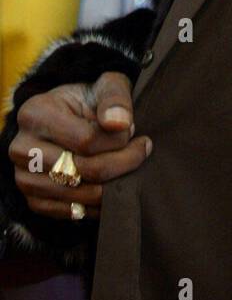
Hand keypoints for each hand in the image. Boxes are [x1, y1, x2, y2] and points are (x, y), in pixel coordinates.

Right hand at [9, 73, 152, 223]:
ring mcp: (24, 178)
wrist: (69, 119)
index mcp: (35, 114)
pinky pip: (71, 213)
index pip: (86, 140)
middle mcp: (22, 148)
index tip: (135, 131)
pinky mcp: (33, 201)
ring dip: (113, 186)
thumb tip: (120, 123)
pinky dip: (99, 205)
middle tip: (142, 151)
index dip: (119, 141)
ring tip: (129, 167)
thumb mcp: (106, 86)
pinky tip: (114, 187)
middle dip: (122, 164)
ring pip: (79, 195)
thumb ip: (115, 99)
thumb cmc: (90, 101)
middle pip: (83, 170)